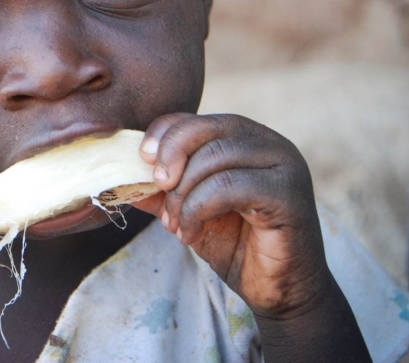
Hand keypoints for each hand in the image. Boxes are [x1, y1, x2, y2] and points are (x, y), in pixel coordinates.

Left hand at [135, 113, 330, 318]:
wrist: (277, 290)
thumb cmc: (235, 244)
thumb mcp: (187, 209)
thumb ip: (160, 188)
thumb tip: (119, 173)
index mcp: (246, 137)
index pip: (195, 119)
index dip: (163, 134)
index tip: (143, 160)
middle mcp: (269, 143)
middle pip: (205, 130)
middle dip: (170, 160)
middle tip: (158, 192)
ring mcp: (284, 165)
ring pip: (215, 158)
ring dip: (182, 194)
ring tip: (175, 225)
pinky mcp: (289, 193)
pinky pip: (230, 186)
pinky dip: (198, 209)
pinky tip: (191, 233)